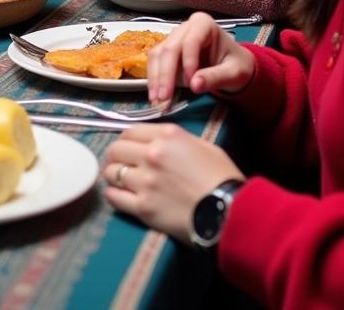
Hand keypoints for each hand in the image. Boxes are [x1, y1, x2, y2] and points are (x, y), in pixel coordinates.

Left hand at [103, 124, 244, 243]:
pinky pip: (114, 197)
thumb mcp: (203, 146)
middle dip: (115, 157)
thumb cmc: (222, 178)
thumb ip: (175, 140)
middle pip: (115, 150)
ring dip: (113, 176)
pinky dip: (113, 195)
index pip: (129, 131)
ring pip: (111, 173)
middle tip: (119, 164)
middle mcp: (152, 154)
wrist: (232, 213)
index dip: (124, 140)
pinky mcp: (143, 207)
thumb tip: (158, 142)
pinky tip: (120, 196)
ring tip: (119, 181)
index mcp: (167, 136)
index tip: (125, 148)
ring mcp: (145, 181)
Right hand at [145, 11, 255, 104]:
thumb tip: (195, 85)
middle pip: (170, 48)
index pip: (191, 41)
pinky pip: (156, 63)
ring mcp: (173, 39)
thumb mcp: (234, 72)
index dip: (188, 62)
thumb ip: (216, 77)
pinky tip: (156, 94)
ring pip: (158, 55)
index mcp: (203, 24)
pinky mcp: (167, 51)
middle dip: (166, 74)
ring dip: (156, 78)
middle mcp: (184, 28)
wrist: (232, 66)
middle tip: (165, 96)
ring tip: (157, 99)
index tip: (190, 83)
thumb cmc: (236, 64)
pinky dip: (155, 80)